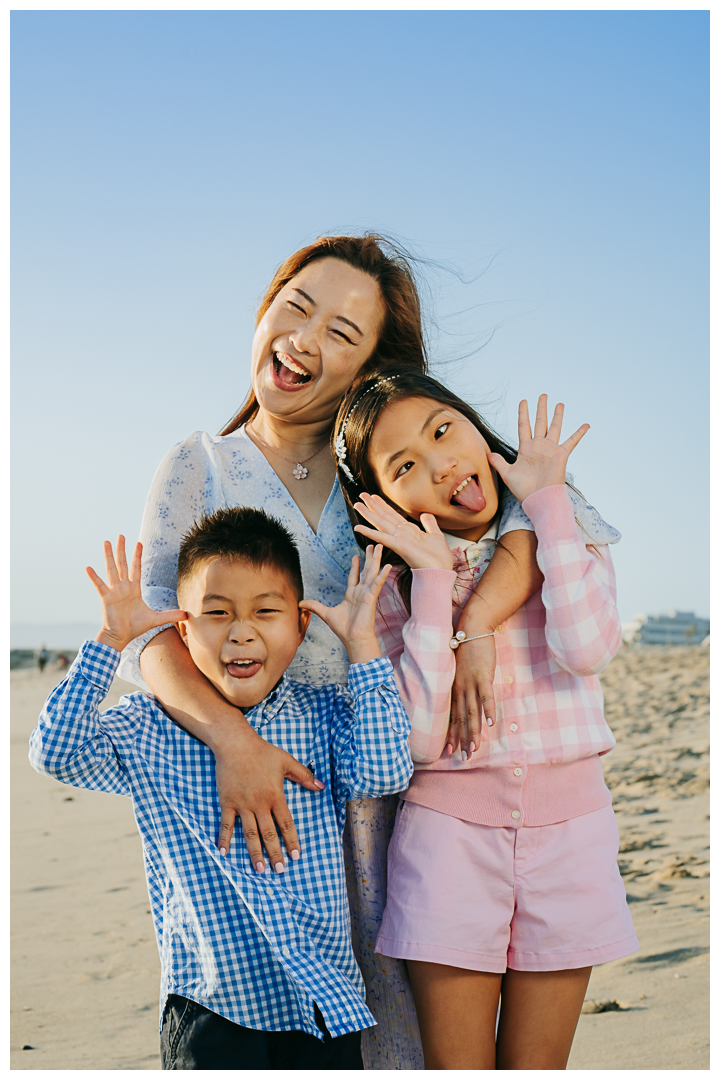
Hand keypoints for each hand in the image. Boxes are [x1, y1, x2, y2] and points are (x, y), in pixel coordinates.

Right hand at [87, 536, 186, 651]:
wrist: (121, 636)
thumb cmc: (135, 627)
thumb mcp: (156, 619)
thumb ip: (171, 615)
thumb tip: (188, 615)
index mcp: (134, 589)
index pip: (136, 568)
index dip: (137, 556)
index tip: (138, 543)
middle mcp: (123, 587)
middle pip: (123, 564)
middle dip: (122, 550)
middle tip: (121, 535)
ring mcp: (114, 591)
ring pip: (112, 569)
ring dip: (109, 555)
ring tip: (106, 542)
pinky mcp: (107, 597)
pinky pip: (100, 585)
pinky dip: (94, 576)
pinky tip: (88, 567)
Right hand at [214, 729, 325, 872]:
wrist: (235, 744)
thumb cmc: (263, 752)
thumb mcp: (287, 761)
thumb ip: (304, 776)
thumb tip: (321, 787)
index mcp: (275, 795)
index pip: (286, 823)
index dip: (291, 840)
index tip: (295, 856)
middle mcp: (259, 804)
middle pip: (269, 834)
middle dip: (274, 853)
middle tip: (279, 870)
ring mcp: (242, 805)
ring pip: (250, 834)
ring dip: (254, 853)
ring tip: (259, 869)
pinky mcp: (227, 803)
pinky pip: (226, 825)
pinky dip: (224, 840)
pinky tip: (224, 854)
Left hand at [299, 544, 390, 663]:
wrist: (354, 639)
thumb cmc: (343, 629)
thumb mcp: (326, 614)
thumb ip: (315, 606)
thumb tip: (300, 603)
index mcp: (352, 595)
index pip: (354, 576)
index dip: (355, 566)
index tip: (356, 555)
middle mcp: (361, 592)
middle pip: (366, 570)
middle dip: (369, 558)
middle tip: (372, 545)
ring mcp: (367, 594)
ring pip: (372, 573)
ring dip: (376, 560)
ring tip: (380, 548)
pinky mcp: (371, 598)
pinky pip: (377, 584)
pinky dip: (382, 575)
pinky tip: (387, 565)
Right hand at [353, 493, 453, 570]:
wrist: (440, 572)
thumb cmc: (439, 558)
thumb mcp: (435, 536)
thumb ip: (429, 524)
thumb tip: (425, 514)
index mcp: (409, 531)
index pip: (393, 515)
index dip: (383, 505)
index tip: (374, 496)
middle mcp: (401, 534)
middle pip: (384, 516)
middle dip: (372, 505)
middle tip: (361, 495)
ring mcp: (398, 540)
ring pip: (380, 523)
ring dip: (368, 513)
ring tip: (356, 504)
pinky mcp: (398, 546)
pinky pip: (381, 537)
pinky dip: (369, 532)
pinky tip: (358, 527)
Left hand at [448, 633, 496, 757]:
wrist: (471, 628)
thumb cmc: (466, 649)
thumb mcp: (459, 670)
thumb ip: (460, 685)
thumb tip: (463, 698)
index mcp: (453, 688)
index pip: (451, 715)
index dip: (450, 733)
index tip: (448, 750)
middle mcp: (459, 688)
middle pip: (461, 718)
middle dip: (462, 739)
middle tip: (463, 757)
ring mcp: (471, 683)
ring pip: (472, 712)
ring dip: (473, 732)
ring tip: (474, 748)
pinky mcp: (483, 676)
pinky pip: (486, 697)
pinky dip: (489, 711)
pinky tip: (491, 724)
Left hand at [488, 396, 589, 503]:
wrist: (538, 499)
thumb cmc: (524, 489)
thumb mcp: (507, 474)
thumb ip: (499, 462)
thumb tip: (487, 454)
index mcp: (526, 448)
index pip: (524, 426)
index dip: (523, 413)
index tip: (523, 401)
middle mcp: (538, 446)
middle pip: (540, 422)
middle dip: (541, 408)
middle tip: (543, 395)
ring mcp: (550, 449)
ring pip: (554, 427)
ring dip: (557, 415)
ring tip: (559, 403)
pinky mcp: (561, 455)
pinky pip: (572, 441)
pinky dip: (579, 433)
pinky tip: (586, 424)